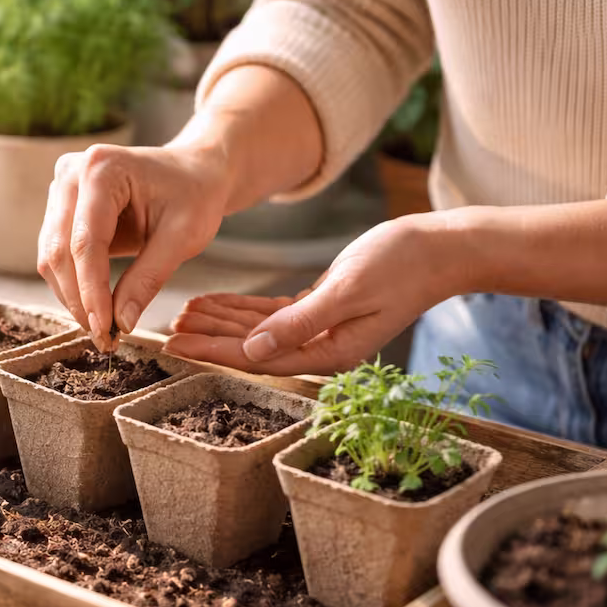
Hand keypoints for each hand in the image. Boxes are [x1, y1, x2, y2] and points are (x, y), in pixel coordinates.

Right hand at [37, 143, 228, 350]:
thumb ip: (149, 278)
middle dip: (79, 300)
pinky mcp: (60, 209)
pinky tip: (96, 307)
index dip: (91, 291)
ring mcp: (61, 189)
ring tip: (102, 328)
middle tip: (104, 338)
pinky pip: (56, 256)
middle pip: (58, 251)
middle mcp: (71, 173)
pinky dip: (73, 286)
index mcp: (102, 169)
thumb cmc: (194, 195)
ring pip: (50, 258)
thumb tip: (121, 323)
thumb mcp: (183, 237)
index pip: (85, 242)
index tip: (105, 330)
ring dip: (72, 297)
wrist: (193, 172)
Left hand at [165, 217, 465, 374]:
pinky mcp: (321, 310)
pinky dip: (242, 309)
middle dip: (207, 339)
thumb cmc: (402, 265)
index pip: (255, 357)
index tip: (174, 345)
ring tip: (182, 314)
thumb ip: (300, 322)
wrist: (441, 249)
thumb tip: (254, 350)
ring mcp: (321, 331)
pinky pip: (272, 315)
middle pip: (250, 348)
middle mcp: (321, 349)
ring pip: (257, 331)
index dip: (211, 351)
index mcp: (328, 353)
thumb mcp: (347, 290)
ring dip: (220, 323)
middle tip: (165, 330)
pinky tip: (214, 302)